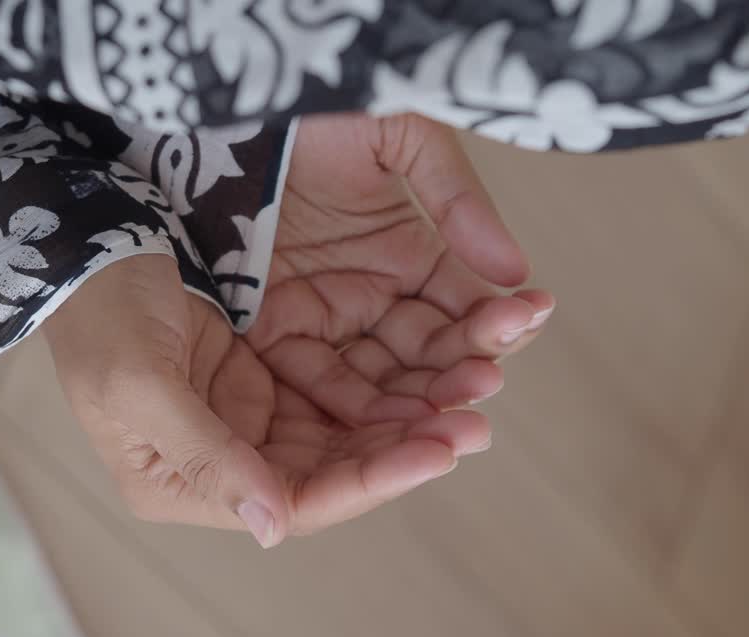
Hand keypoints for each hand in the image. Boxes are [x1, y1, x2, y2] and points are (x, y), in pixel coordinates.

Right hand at [45, 253, 489, 547]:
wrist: (83, 235)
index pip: (295, 501)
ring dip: (408, 413)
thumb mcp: (140, 384)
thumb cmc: (96, 310)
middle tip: (476, 421)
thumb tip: (273, 527)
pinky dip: (388, 375)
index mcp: (181, 482)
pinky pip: (342, 384)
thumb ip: (208, 457)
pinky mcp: (268, 370)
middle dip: (406, 448)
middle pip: (334, 471)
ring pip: (347, 430)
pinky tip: (436, 360)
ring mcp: (249, 416)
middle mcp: (225, 460)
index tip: (437, 449)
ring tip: (474, 389)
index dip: (370, 481)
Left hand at [245, 112, 553, 424]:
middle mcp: (371, 295)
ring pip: (384, 379)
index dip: (497, 315)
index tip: (526, 317)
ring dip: (420, 403)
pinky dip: (360, 406)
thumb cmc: (314, 107)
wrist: (223, 105)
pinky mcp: (272, 333)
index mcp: (408, 253)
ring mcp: (324, 317)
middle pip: (429, 354)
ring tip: (451, 416)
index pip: (465, 304)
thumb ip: (457, 199)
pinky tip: (393, 420)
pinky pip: (322, 382)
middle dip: (463, 372)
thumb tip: (514, 272)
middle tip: (488, 384)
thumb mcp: (398, 136)